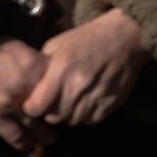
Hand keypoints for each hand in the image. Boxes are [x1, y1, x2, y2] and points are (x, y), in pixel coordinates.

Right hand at [0, 34, 54, 155]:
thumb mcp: (18, 48)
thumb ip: (35, 63)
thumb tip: (49, 76)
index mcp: (34, 63)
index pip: (59, 83)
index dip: (63, 94)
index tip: (66, 101)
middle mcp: (26, 84)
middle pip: (49, 105)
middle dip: (56, 115)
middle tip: (62, 122)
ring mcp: (10, 102)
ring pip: (34, 124)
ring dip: (44, 135)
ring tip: (51, 140)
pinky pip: (14, 134)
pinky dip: (23, 143)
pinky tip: (29, 147)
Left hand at [21, 8, 150, 126]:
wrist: (127, 35)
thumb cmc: (89, 37)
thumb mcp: (59, 43)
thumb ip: (42, 66)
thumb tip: (29, 87)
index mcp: (62, 69)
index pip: (35, 107)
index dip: (31, 107)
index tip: (35, 102)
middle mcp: (78, 86)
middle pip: (53, 118)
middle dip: (50, 111)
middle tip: (55, 99)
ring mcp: (96, 97)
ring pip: (72, 121)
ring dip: (69, 113)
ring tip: (73, 98)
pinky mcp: (110, 104)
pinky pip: (90, 120)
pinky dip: (86, 114)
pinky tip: (88, 99)